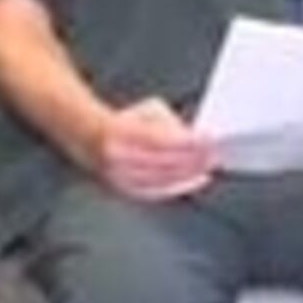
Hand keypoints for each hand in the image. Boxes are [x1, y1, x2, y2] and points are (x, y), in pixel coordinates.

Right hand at [90, 98, 214, 201]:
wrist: (89, 139)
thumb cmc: (123, 122)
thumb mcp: (149, 110)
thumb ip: (170, 122)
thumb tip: (191, 136)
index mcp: (121, 132)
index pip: (162, 139)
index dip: (187, 142)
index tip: (207, 140)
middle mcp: (118, 156)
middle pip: (164, 161)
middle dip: (192, 159)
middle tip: (212, 155)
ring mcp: (120, 175)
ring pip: (161, 179)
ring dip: (189, 174)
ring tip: (206, 168)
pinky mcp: (125, 188)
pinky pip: (155, 192)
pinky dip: (176, 187)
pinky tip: (192, 182)